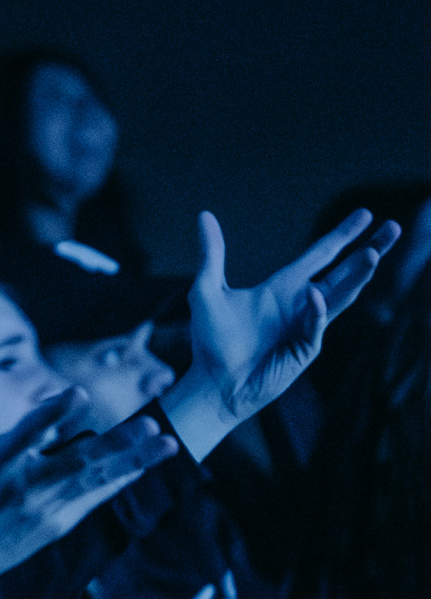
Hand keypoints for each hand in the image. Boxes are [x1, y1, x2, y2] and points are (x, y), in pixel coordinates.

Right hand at [0, 359, 174, 598]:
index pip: (28, 433)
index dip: (53, 414)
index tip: (79, 394)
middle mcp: (25, 487)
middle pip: (78, 462)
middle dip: (118, 446)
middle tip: (151, 425)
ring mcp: (45, 509)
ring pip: (96, 480)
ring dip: (134, 462)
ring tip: (166, 442)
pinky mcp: (57, 525)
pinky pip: (96, 498)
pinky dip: (121, 481)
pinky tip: (146, 465)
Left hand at [163, 209, 399, 460]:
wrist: (213, 384)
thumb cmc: (211, 342)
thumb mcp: (206, 292)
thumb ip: (211, 254)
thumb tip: (204, 215)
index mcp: (284, 287)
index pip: (321, 254)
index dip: (342, 235)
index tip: (365, 214)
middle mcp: (301, 304)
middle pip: (343, 272)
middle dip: (369, 250)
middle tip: (394, 227)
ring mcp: (307, 328)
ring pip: (340, 297)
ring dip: (357, 276)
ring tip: (373, 254)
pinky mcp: (303, 350)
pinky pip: (314, 327)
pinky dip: (315, 312)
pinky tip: (314, 294)